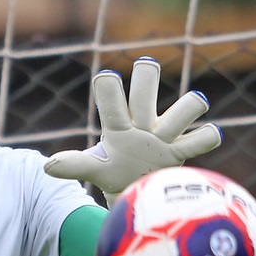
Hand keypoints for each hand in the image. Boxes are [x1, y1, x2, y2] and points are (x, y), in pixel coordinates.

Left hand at [44, 57, 221, 206]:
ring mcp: (166, 134)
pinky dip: (208, 135)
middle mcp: (143, 121)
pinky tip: (208, 134)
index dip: (109, 87)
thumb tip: (47, 167)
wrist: (138, 190)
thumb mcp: (95, 168)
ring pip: (185, 107)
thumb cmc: (114, 172)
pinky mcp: (183, 150)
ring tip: (192, 108)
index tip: (106, 79)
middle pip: (146, 85)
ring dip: (190, 105)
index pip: (111, 97)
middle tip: (146, 66)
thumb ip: (74, 164)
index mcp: (119, 123)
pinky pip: (204, 138)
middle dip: (146, 74)